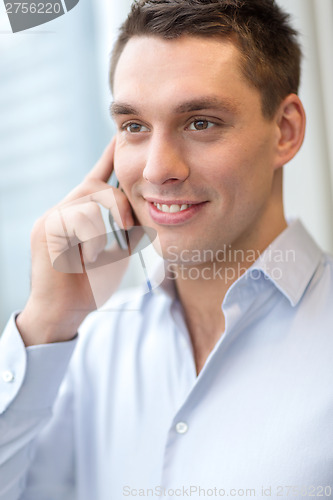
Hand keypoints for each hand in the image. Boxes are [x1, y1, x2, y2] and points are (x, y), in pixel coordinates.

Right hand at [16, 139, 137, 345]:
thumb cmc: (90, 283)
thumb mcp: (115, 250)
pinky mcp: (46, 230)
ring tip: (104, 251)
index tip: (120, 137)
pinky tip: (91, 257)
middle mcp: (62, 209)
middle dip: (119, 204)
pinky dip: (94, 239)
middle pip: (97, 186)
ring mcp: (51, 218)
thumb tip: (138, 206)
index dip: (109, 157)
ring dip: (107, 226)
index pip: (95, 178)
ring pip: (91, 200)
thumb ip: (122, 227)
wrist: (63, 313)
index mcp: (79, 213)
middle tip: (129, 227)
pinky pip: (80, 218)